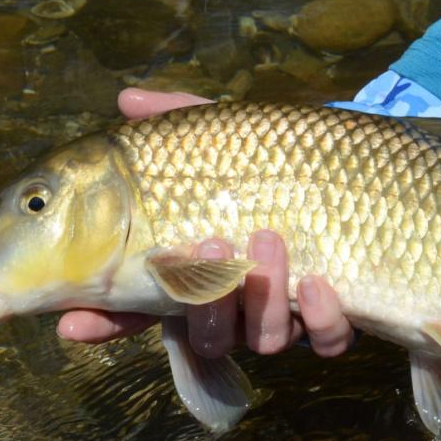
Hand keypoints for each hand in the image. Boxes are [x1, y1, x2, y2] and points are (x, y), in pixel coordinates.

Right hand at [57, 88, 354, 358]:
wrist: (367, 174)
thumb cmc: (284, 158)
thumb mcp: (232, 136)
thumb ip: (183, 122)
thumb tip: (127, 100)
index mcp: (201, 269)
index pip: (142, 305)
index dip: (105, 320)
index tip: (74, 321)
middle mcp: (239, 303)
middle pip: (203, 332)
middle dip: (200, 299)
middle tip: (208, 246)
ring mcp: (287, 315)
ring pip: (261, 338)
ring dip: (258, 300)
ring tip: (267, 243)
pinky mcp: (337, 320)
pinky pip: (326, 341)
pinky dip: (321, 321)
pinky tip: (319, 286)